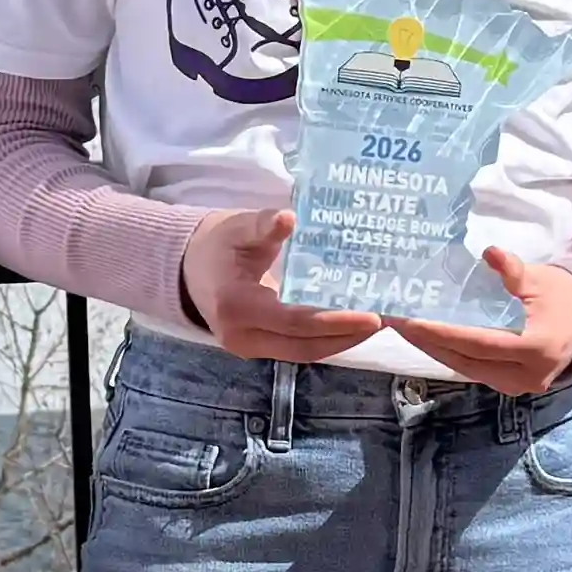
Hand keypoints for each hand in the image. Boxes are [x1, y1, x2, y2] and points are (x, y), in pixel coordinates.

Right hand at [181, 206, 383, 364]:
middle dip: (347, 338)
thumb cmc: (217, 243)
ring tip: (374, 324)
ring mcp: (249, 347)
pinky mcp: (258, 347)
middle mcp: (242, 336)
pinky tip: (350, 325)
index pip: (294, 322)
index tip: (371, 315)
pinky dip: (325, 339)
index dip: (335, 321)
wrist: (187, 266)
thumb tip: (289, 218)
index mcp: (237, 306)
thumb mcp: (238, 227)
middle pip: (304, 347)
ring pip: (303, 353)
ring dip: (340, 342)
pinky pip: (297, 349)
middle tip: (383, 320)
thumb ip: (264, 225)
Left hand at [390, 248, 571, 396]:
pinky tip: (429, 340)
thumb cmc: (563, 295)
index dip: (443, 332)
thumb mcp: (541, 278)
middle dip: (428, 342)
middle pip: (466, 361)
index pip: (479, 342)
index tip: (411, 321)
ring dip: (434, 350)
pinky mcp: (513, 386)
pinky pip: (475, 370)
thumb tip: (490, 253)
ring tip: (405, 331)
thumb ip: (513, 271)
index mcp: (536, 347)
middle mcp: (527, 374)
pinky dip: (451, 355)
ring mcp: (520, 385)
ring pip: (467, 369)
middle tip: (396, 323)